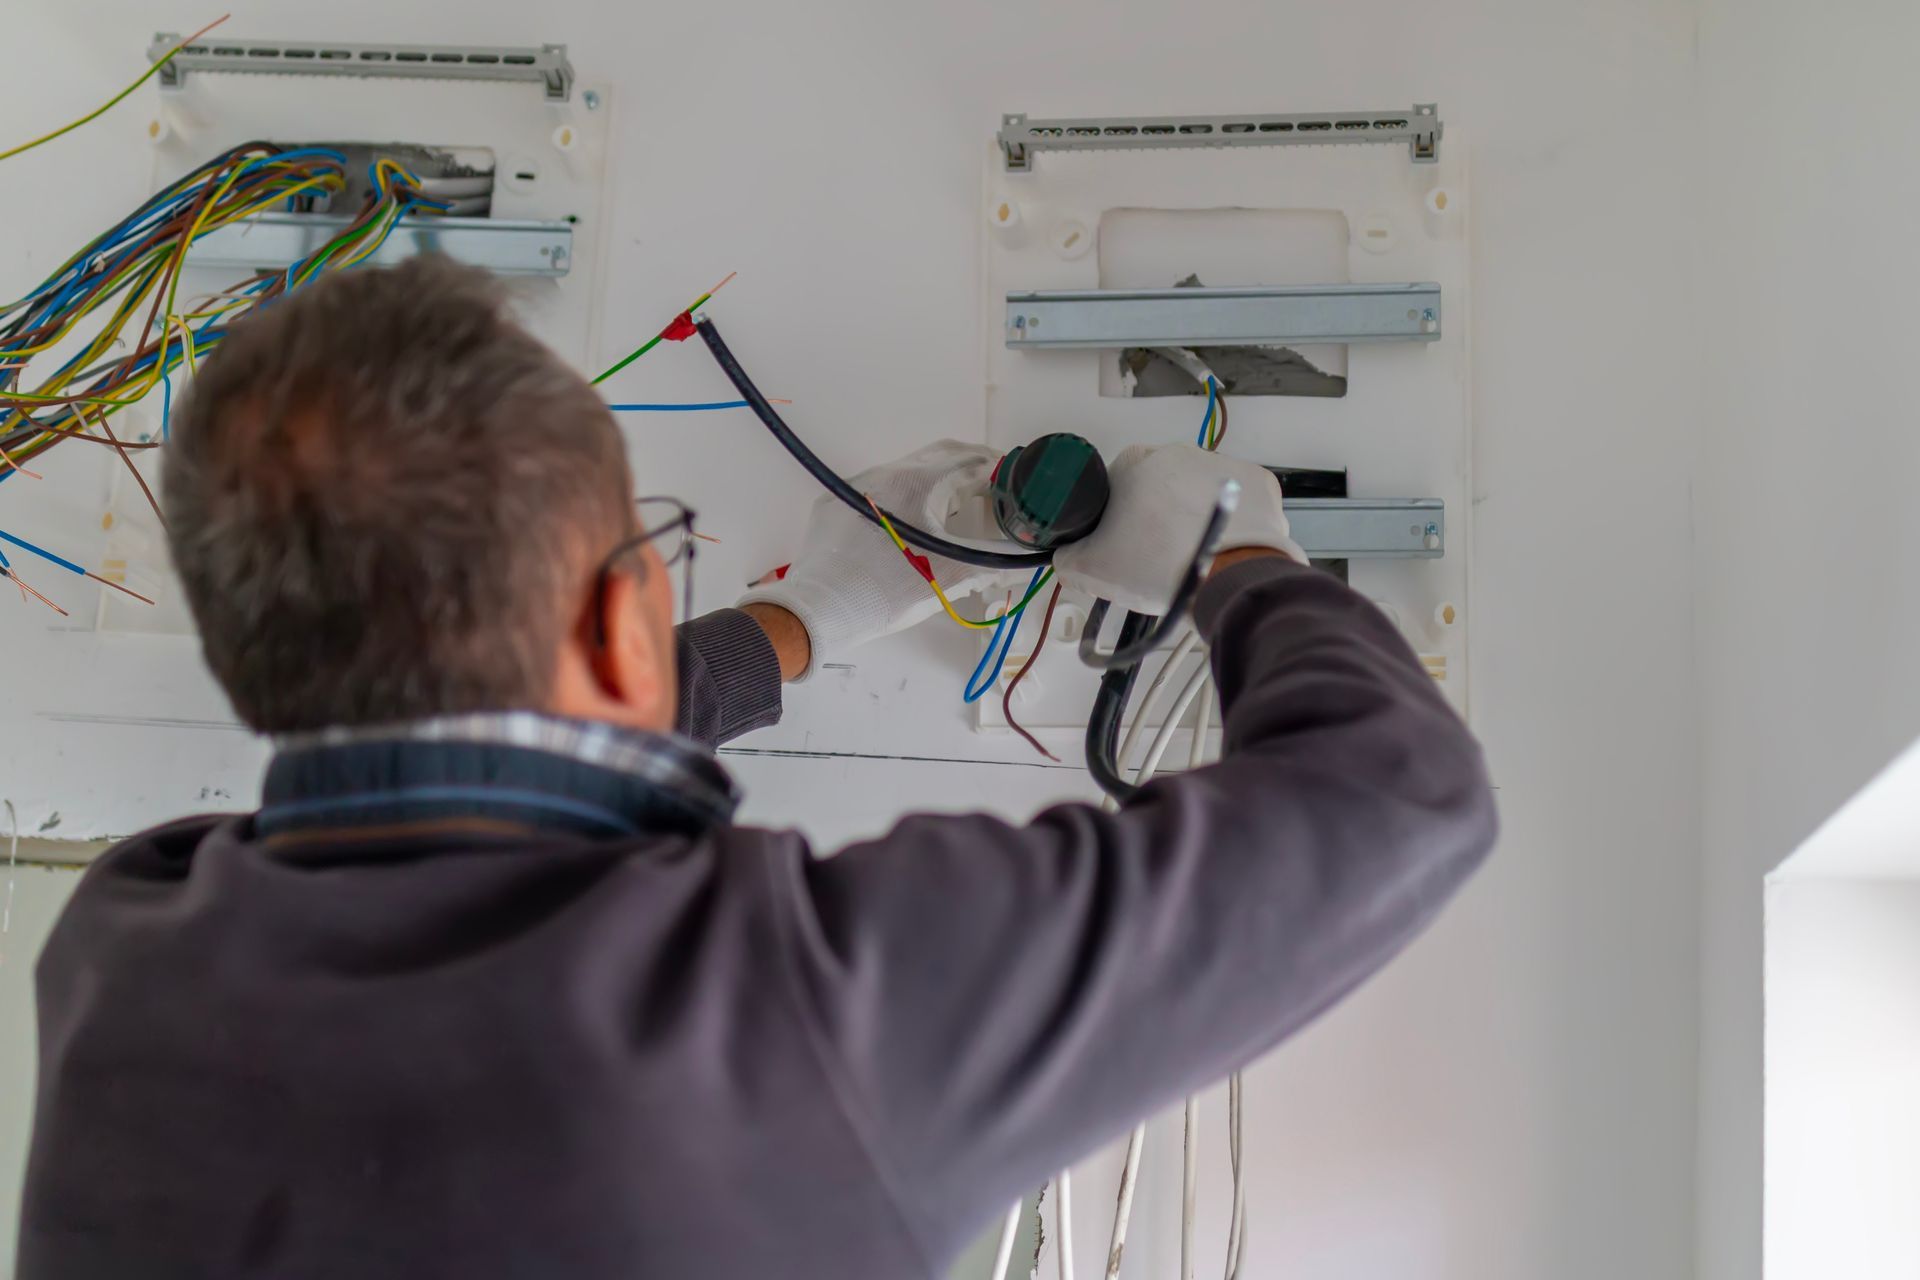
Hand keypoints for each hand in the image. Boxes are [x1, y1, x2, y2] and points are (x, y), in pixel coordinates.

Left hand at [739, 440, 1029, 678]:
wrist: (819, 611)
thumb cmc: (887, 592)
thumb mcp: (948, 577)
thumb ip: (992, 563)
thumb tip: (1025, 561)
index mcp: (915, 483)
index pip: (968, 459)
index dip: (997, 467)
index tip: (1013, 480)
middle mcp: (884, 473)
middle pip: (938, 457)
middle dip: (968, 467)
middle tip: (991, 488)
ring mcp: (855, 487)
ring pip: (906, 471)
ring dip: (936, 482)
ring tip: (956, 506)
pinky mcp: (834, 504)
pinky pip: (879, 489)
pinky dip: (905, 497)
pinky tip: (911, 522)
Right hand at [1051, 444, 1303, 613]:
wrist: (1226, 579)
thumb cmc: (1162, 568)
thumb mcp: (1092, 571)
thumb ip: (1068, 559)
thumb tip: (1067, 558)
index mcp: (1133, 463)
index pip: (1114, 486)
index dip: (1114, 519)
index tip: (1121, 543)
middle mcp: (1177, 453)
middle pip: (1158, 486)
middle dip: (1155, 516)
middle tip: (1156, 554)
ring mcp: (1220, 464)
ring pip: (1197, 492)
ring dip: (1192, 516)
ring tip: (1191, 554)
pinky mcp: (1255, 482)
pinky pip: (1236, 499)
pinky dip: (1230, 519)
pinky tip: (1221, 545)